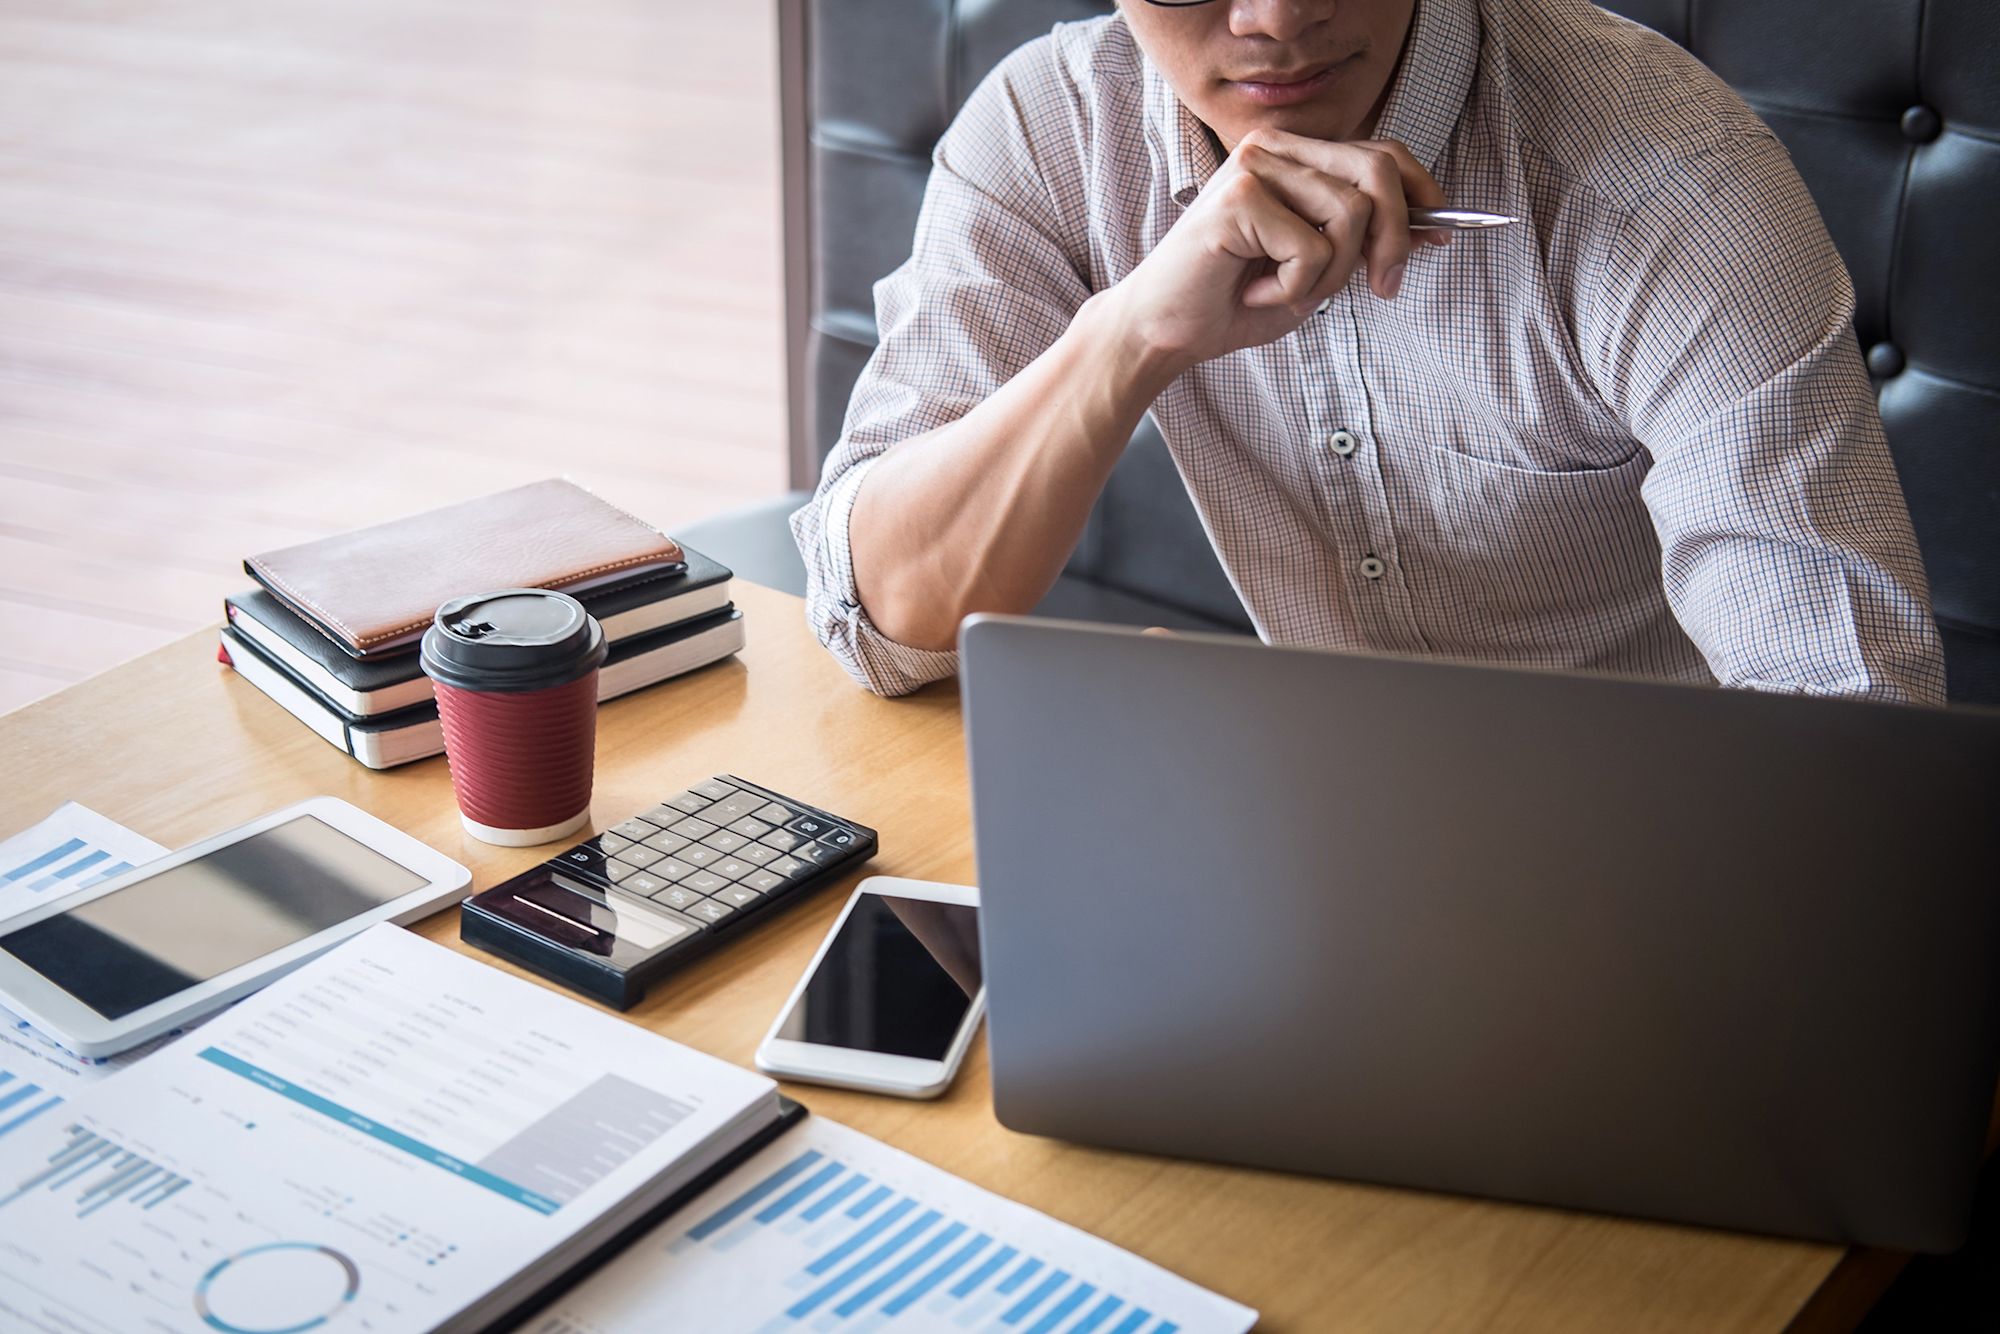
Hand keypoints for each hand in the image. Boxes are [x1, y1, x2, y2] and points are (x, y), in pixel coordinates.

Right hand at [1101, 131, 1448, 376]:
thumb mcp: (1316, 271)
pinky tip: (1253, 293)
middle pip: (1377, 173)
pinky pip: (1312, 251)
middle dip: (1395, 237)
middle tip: (1383, 288)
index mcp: (1290, 154)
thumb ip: (1363, 243)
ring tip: (1284, 292)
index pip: (1380, 152)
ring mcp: (1254, 168)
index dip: (1421, 192)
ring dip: (1330, 276)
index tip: (1440, 235)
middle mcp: (1272, 148)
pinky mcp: (1239, 200)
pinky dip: (1293, 290)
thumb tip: (1430, 227)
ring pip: (1351, 216)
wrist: (1163, 332)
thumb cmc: (1231, 301)